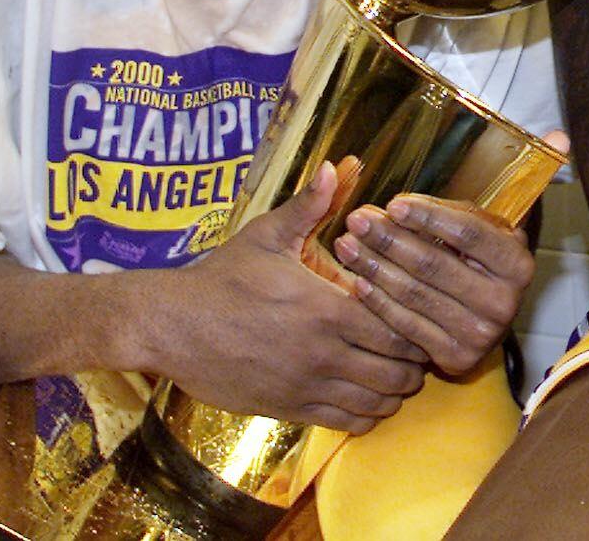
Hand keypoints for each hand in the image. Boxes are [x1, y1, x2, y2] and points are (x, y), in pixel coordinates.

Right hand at [143, 163, 426, 432]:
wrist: (170, 327)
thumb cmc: (221, 278)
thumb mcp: (266, 235)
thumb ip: (309, 205)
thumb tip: (336, 165)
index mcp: (325, 309)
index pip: (399, 329)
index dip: (418, 325)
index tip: (417, 313)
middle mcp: (323, 354)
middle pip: (398, 371)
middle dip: (415, 361)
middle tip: (413, 343)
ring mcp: (306, 387)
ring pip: (377, 402)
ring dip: (394, 389)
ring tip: (393, 368)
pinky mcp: (289, 410)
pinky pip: (347, 423)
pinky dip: (367, 413)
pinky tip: (365, 393)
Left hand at [334, 131, 563, 375]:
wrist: (484, 322)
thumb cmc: (481, 260)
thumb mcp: (496, 224)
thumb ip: (525, 179)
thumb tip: (560, 135)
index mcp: (518, 262)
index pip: (470, 233)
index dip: (429, 216)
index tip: (394, 202)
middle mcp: (504, 301)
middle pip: (436, 264)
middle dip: (390, 239)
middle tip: (357, 219)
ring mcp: (480, 333)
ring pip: (416, 293)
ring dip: (375, 267)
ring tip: (347, 245)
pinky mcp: (455, 357)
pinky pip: (407, 325)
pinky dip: (378, 301)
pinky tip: (357, 281)